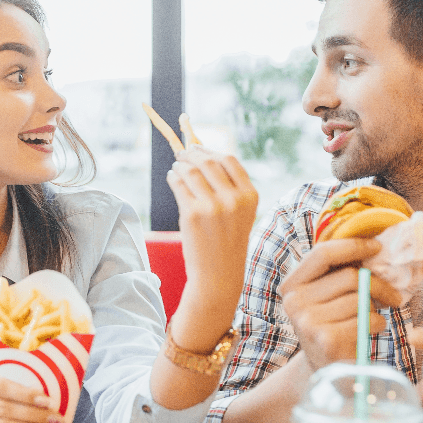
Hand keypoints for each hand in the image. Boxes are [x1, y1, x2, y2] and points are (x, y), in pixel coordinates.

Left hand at [166, 146, 257, 320]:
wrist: (218, 274)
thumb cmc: (228, 241)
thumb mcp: (240, 213)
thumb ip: (230, 186)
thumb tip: (204, 154)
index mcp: (250, 196)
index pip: (229, 160)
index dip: (211, 150)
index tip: (200, 149)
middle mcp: (234, 199)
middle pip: (209, 161)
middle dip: (192, 154)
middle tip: (182, 154)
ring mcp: (212, 207)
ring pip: (191, 170)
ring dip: (180, 164)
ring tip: (177, 167)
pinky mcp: (192, 214)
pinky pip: (179, 184)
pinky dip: (173, 176)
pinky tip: (173, 177)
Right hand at [278, 239, 404, 369]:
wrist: (325, 373)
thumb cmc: (332, 327)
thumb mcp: (325, 298)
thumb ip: (337, 273)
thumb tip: (374, 245)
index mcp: (291, 286)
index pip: (322, 253)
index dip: (353, 245)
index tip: (377, 247)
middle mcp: (294, 302)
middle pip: (349, 276)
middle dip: (378, 284)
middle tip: (392, 296)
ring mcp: (308, 322)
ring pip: (360, 299)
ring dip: (376, 309)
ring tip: (371, 319)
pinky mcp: (327, 340)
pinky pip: (366, 320)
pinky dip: (377, 325)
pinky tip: (368, 333)